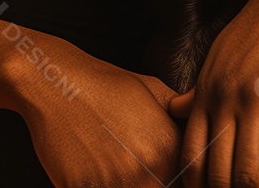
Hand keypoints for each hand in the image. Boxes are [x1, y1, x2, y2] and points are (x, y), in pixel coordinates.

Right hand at [8, 36, 183, 187]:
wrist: (57, 81)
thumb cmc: (103, 85)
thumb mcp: (154, 90)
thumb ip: (180, 120)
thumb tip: (201, 137)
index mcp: (167, 149)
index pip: (183, 182)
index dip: (174, 179)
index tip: (160, 172)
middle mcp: (145, 170)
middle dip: (148, 183)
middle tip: (128, 164)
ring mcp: (113, 183)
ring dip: (124, 185)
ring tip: (110, 164)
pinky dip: (97, 186)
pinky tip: (92, 169)